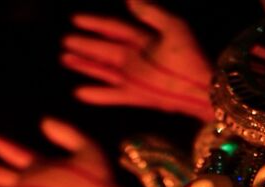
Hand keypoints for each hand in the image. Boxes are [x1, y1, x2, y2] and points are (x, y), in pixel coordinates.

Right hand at [62, 0, 212, 121]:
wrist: (200, 87)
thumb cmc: (190, 56)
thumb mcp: (172, 26)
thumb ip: (150, 12)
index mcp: (143, 39)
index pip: (113, 28)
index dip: (95, 23)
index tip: (75, 18)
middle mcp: (135, 58)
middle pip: (103, 49)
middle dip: (84, 45)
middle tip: (64, 42)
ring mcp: (134, 78)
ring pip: (103, 70)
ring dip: (85, 66)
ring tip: (65, 60)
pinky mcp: (137, 96)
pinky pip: (112, 95)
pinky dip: (97, 95)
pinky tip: (79, 93)